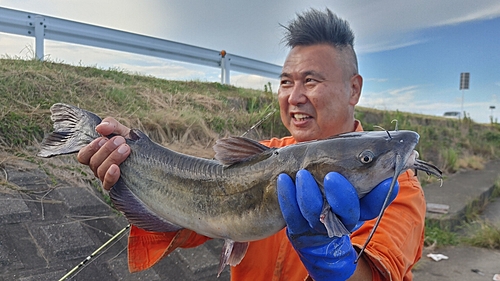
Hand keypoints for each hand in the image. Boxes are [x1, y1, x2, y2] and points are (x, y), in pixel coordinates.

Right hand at [77, 117, 130, 189]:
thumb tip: (100, 128)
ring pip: (100, 171)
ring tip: (125, 149)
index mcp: (97, 155)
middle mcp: (100, 167)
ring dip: (112, 158)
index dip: (90, 148)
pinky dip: (110, 175)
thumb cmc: (132, 143)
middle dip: (107, 149)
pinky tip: (116, 168)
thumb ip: (111, 125)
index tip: (104, 138)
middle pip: (93, 162)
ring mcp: (107, 178)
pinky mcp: (117, 187)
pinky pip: (107, 184)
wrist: (151, 156)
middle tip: (121, 140)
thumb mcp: (122, 130)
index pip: (83, 156)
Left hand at [277, 170, 398, 280]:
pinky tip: (284, 181)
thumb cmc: (330, 192)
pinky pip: (292, 216)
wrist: (308, 234)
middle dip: (342, 195)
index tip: (386, 181)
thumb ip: (369, 169)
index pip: (373, 204)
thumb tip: (404, 151)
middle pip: (347, 213)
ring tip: (302, 174)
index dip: (381, 195)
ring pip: (316, 214)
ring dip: (309, 194)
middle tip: (333, 177)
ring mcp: (318, 226)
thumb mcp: (351, 180)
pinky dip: (287, 198)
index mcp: (357, 210)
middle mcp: (341, 221)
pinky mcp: (298, 228)